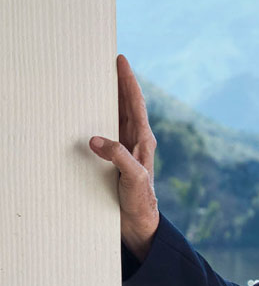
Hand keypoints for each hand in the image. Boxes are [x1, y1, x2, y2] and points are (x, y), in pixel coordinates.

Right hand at [87, 54, 159, 259]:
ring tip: (96, 79)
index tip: (121, 60)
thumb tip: (96, 140)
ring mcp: (126, 150)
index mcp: (144, 141)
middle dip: (117, 82)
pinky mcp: (116, 160)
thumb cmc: (141, 203)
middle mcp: (136, 142)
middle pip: (125, 104)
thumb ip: (118, 157)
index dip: (128, 81)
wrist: (140, 225)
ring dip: (107, 98)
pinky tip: (88, 114)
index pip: (135, 104)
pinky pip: (107, 132)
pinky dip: (98, 119)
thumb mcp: (134, 179)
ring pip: (116, 116)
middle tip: (105, 61)